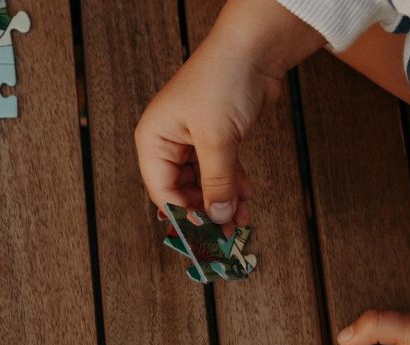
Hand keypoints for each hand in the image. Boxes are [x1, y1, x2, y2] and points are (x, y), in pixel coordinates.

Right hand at [134, 0, 323, 226]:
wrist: (255, 47)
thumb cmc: (223, 78)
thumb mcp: (217, 138)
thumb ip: (217, 181)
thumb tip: (217, 216)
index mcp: (154, 139)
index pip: (162, 189)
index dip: (183, 213)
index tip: (204, 232)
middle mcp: (168, 142)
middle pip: (182, 190)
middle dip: (205, 210)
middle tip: (223, 233)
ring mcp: (193, 140)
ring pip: (204, 183)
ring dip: (223, 202)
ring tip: (239, 221)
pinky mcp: (217, 138)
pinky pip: (221, 172)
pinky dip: (234, 186)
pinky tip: (246, 201)